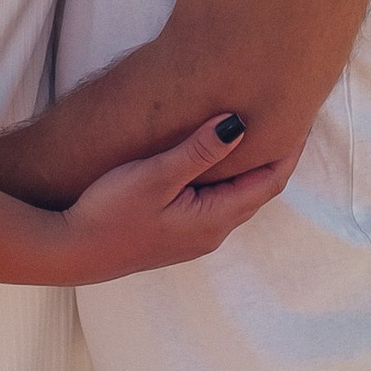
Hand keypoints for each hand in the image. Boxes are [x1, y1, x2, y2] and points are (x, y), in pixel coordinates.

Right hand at [57, 113, 295, 282]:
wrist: (71, 252)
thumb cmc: (109, 212)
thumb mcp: (155, 176)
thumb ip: (198, 151)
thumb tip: (239, 124)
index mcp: (214, 219)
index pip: (268, 182)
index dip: (287, 150)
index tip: (299, 118)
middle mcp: (211, 233)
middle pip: (257, 191)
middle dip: (274, 158)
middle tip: (285, 120)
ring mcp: (193, 237)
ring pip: (236, 198)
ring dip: (249, 169)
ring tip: (257, 135)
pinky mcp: (175, 235)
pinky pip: (216, 204)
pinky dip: (226, 179)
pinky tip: (216, 161)